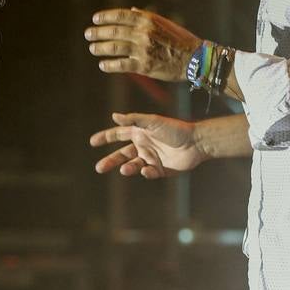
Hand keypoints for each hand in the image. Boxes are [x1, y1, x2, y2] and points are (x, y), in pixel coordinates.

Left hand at [84, 8, 201, 82]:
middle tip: (88, 34)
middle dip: (98, 32)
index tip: (95, 19)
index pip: (121, 16)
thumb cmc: (181, 40)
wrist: (196, 59)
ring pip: (115, 47)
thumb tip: (131, 10)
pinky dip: (110, 64)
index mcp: (149, 20)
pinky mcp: (145, 66)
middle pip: (114, 31)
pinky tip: (103, 65)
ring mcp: (143, 50)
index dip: (105, 17)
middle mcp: (144, 33)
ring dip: (100, 47)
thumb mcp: (165, 23)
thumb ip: (146, 16)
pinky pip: (122, 65)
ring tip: (93, 48)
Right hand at [89, 112, 205, 178]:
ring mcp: (151, 158)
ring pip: (133, 165)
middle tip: (99, 168)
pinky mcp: (160, 170)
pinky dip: (146, 173)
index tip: (92, 142)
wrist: (197, 143)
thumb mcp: (153, 122)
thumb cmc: (175, 129)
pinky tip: (147, 169)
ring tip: (125, 169)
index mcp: (139, 132)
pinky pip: (149, 173)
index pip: (118, 134)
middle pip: (121, 154)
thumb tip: (114, 116)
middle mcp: (143, 145)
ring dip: (127, 168)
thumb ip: (133, 119)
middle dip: (110, 160)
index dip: (105, 137)